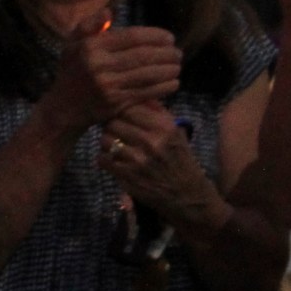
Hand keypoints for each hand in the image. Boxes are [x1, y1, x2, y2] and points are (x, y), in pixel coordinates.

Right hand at [44, 20, 182, 130]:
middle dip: (166, 53)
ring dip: (167, 70)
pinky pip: (145, 92)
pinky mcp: (116, 103)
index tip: (169, 37)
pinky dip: (163, 87)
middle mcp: (99, 65)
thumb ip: (90, 24)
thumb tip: (110, 11)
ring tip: (178, 66)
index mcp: (91, 47)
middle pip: (142, 56)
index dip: (155, 36)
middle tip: (178, 52)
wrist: (64, 108)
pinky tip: (173, 82)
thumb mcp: (72, 43)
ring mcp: (108, 86)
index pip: (131, 37)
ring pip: (147, 75)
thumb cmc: (71, 71)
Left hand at [98, 105, 223, 233]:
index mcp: (164, 127)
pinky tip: (114, 161)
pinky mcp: (127, 177)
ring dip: (107, 142)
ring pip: (105, 140)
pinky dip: (105, 159)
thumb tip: (138, 94)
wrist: (187, 196)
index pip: (129, 107)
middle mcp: (150, 141)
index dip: (121, 110)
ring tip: (115, 146)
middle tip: (115, 131)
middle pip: (113, 122)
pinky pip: (103, 159)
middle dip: (111, 125)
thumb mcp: (176, 133)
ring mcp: (137, 160)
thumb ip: (157, 112)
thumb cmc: (181, 160)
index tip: (121, 115)